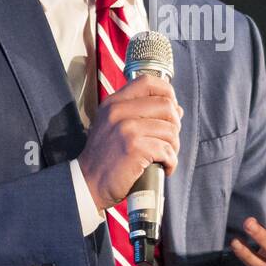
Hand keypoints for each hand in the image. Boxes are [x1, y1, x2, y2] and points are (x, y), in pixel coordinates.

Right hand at [77, 74, 181, 211]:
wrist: (88, 182)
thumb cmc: (105, 158)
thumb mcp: (112, 126)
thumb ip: (139, 113)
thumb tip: (176, 109)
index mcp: (113, 104)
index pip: (147, 82)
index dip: (167, 92)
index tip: (171, 108)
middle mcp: (118, 112)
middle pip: (166, 106)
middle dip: (175, 125)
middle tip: (167, 141)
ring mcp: (126, 129)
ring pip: (170, 130)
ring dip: (173, 147)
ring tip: (163, 156)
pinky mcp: (135, 148)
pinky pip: (167, 150)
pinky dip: (170, 161)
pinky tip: (162, 167)